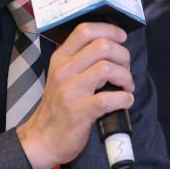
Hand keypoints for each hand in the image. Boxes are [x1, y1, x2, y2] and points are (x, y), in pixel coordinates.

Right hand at [16, 22, 133, 168]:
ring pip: (107, 68)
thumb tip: (110, 46)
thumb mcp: (62, 76)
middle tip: (125, 70)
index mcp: (60, 59)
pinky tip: (125, 102)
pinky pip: (109, 98)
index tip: (121, 37)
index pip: (85, 30)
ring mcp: (71, 91)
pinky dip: (125, 99)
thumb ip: (80, 59)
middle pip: (102, 46)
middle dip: (123, 56)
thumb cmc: (58, 107)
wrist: (43, 139)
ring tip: (126, 87)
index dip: (109, 29)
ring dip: (125, 77)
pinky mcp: (79, 111)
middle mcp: (64, 71)